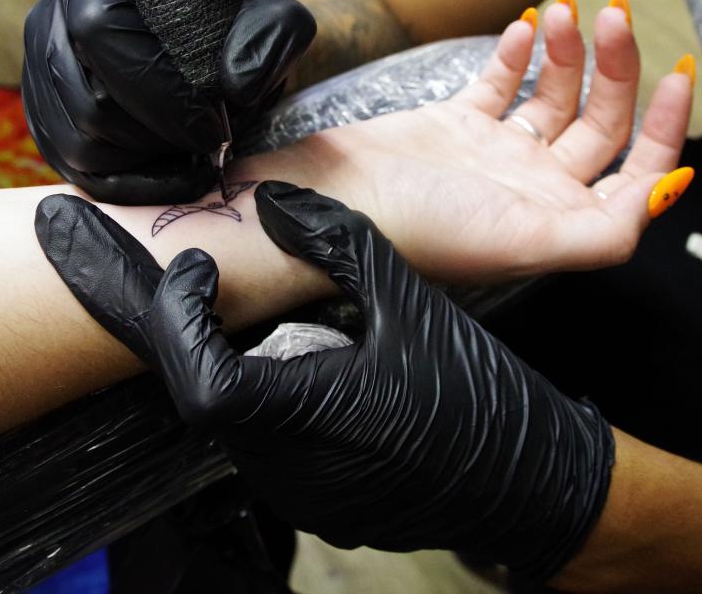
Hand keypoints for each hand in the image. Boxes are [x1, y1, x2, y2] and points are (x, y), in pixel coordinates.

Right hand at [22, 0, 315, 205]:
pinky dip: (138, 185)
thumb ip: (266, 44)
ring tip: (194, 149)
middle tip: (208, 141)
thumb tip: (234, 86)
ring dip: (150, 159)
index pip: (100, 32)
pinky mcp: (50, 132)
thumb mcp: (271, 28)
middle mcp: (51, 28)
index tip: (214, 123)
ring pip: (83, 145)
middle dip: (160, 134)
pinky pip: (83, 177)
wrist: (224, 63)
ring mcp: (42, 83)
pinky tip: (181, 174)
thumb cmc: (241, 40)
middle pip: (89, 103)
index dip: (161, 91)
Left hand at [35, 184, 614, 588]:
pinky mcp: (316, 500)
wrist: (525, 484)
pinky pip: (266, 440)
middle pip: (202, 391)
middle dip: (192, 330)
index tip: (194, 268)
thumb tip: (273, 200)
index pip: (199, 379)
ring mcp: (299, 493)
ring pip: (231, 417)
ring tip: (249, 313)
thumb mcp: (411, 305)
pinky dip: (264, 391)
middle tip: (196, 275)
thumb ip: (337, 245)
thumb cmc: (475, 398)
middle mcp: (288, 468)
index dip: (176, 318)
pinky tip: (298, 361)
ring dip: (229, 359)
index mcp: (308, 417)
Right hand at [295, 1, 692, 280]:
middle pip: (601, 124)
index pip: (637, 175)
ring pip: (556, 98)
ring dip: (567, 52)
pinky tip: (522, 28)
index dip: (666, 129)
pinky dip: (517, 55)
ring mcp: (495, 156)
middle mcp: (534, 190)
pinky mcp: (456, 126)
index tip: (675, 72)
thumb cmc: (418, 229)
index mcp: (557, 222)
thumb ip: (605, 232)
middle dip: (614, 68)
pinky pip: (503, 85)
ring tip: (561, 10)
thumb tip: (667, 191)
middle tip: (606, 13)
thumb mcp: (523, 242)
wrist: (328, 202)